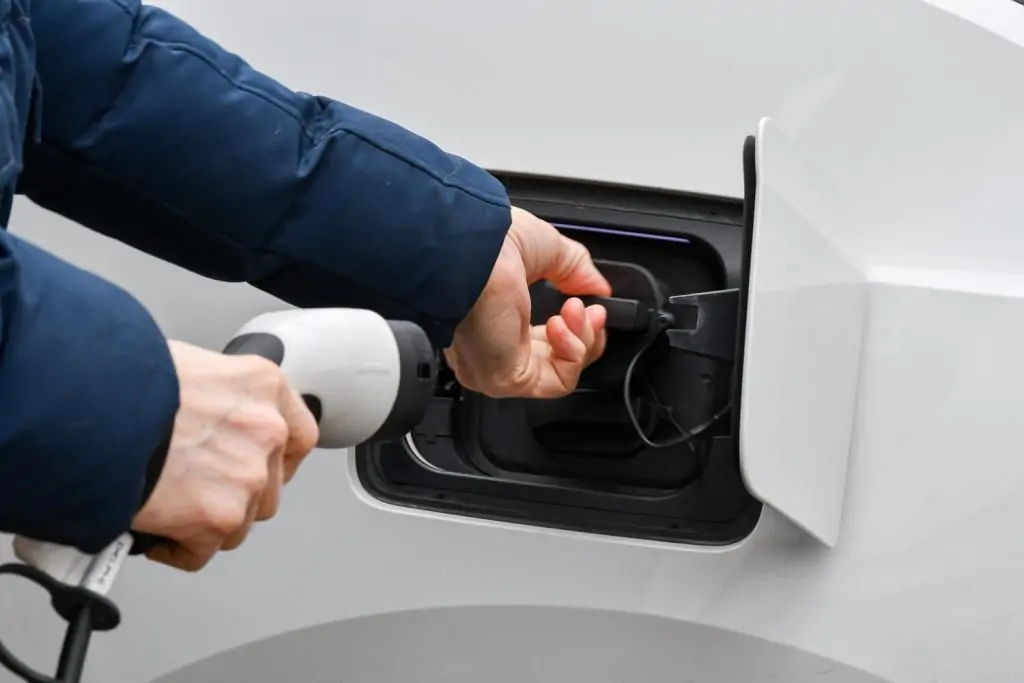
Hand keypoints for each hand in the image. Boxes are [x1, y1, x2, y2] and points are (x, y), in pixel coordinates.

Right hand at [131, 341, 318, 570]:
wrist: (85, 410)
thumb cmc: (122, 382)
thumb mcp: (188, 367)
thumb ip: (218, 398)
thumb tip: (210, 419)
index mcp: (264, 386)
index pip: (299, 434)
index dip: (277, 456)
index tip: (261, 466)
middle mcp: (266, 430)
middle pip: (270, 484)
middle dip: (236, 492)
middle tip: (198, 487)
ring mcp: (248, 477)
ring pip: (241, 521)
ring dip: (209, 520)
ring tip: (172, 505)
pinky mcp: (219, 518)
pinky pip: (203, 552)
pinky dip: (178, 549)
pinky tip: (156, 530)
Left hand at [444, 207, 611, 398]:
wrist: (468, 247)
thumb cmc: (487, 241)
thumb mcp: (545, 248)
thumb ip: (575, 269)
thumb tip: (598, 287)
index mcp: (494, 320)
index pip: (544, 341)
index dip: (576, 326)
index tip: (592, 305)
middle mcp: (492, 348)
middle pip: (557, 362)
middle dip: (585, 334)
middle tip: (592, 310)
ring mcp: (496, 367)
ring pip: (562, 374)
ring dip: (582, 339)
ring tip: (574, 310)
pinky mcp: (504, 378)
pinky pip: (558, 382)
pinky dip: (573, 352)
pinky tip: (563, 324)